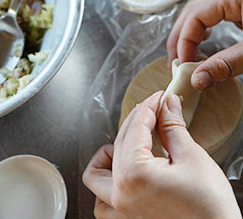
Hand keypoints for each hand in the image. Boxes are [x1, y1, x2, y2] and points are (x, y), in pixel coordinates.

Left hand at [83, 92, 240, 218]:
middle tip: (154, 112)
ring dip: (106, 157)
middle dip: (136, 122)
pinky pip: (102, 201)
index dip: (148, 107)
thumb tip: (167, 104)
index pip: (135, 128)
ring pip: (96, 177)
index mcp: (133, 174)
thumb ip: (172, 127)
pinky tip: (123, 172)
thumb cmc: (210, 207)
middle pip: (118, 143)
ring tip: (128, 144)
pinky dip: (106, 183)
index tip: (158, 98)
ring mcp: (121, 210)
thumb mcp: (192, 158)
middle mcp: (120, 193)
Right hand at [167, 0, 242, 90]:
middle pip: (193, 9)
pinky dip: (202, 26)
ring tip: (184, 52)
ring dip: (188, 30)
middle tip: (175, 61)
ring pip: (201, 7)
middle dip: (180, 36)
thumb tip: (197, 80)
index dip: (184, 42)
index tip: (185, 66)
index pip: (195, 15)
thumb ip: (227, 64)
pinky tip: (203, 38)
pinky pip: (213, 10)